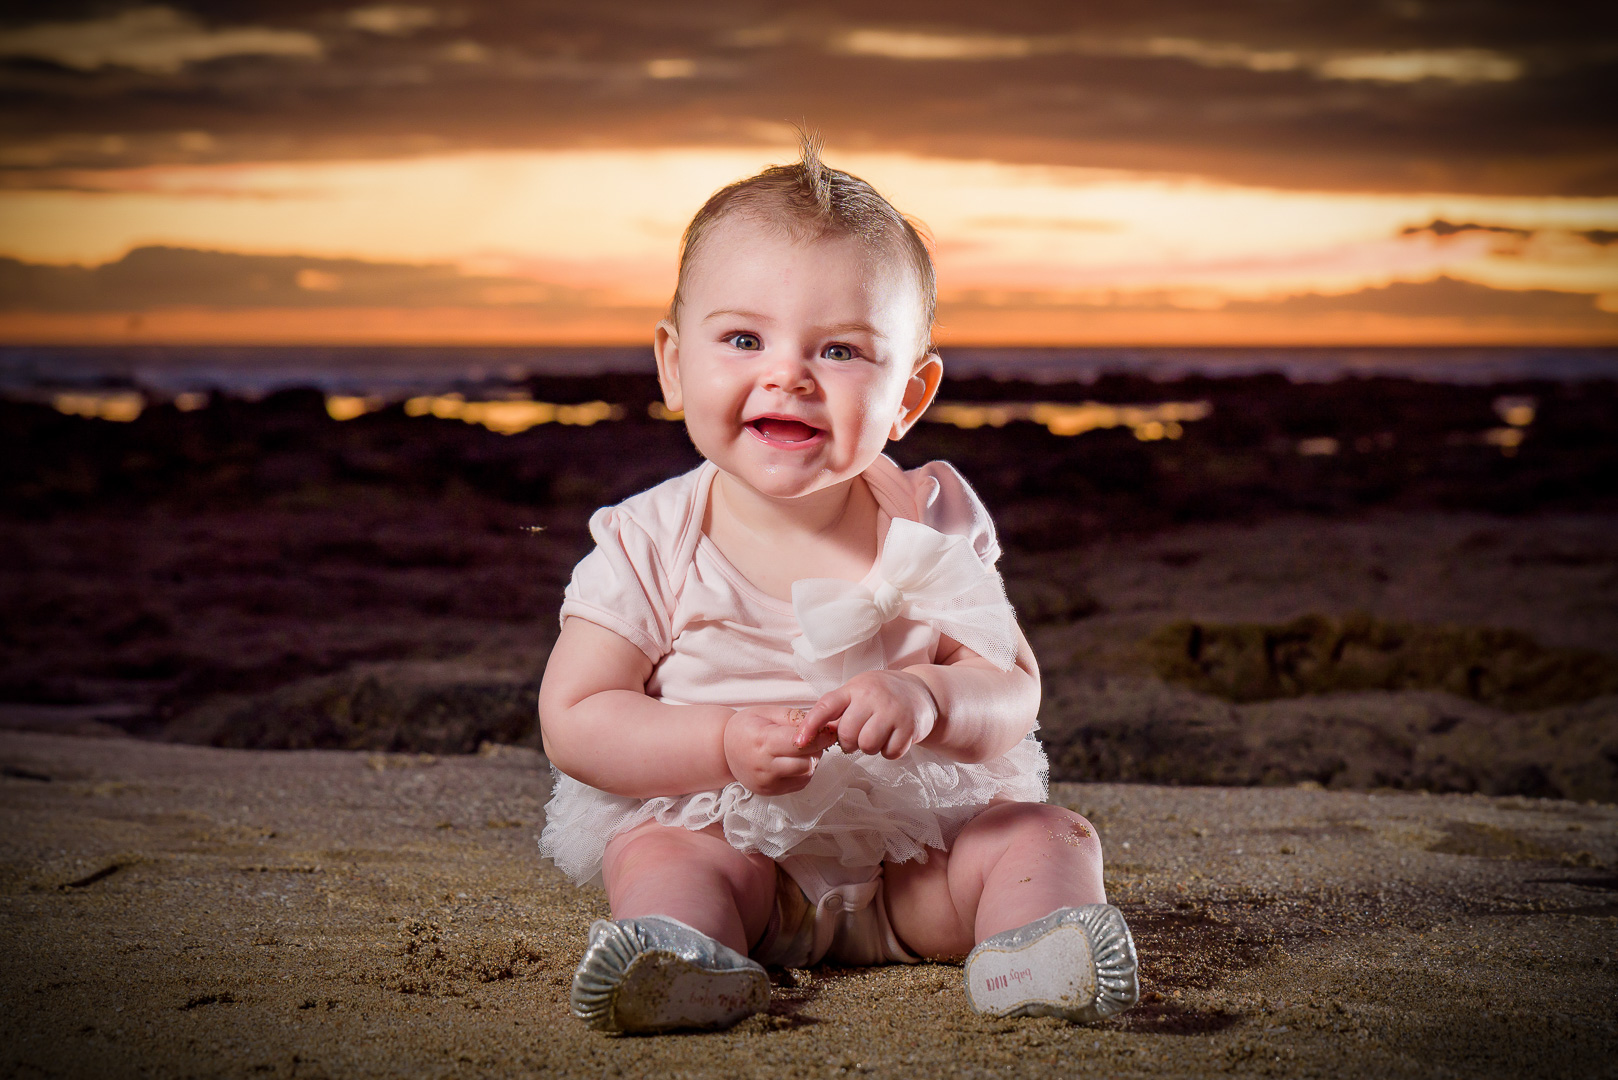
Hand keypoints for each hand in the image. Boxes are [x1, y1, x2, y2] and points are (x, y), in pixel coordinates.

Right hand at [724, 706, 837, 795]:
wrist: (723, 749)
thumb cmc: (745, 726)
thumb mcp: (767, 712)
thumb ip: (793, 717)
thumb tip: (819, 723)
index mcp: (762, 741)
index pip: (801, 742)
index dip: (820, 736)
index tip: (829, 731)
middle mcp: (764, 765)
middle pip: (807, 760)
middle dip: (817, 748)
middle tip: (817, 738)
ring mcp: (766, 782)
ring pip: (806, 773)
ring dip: (811, 761)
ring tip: (803, 749)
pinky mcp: (770, 792)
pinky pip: (800, 783)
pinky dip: (803, 772)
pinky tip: (795, 760)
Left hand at [795, 670, 938, 759]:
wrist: (921, 693)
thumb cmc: (881, 695)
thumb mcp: (858, 693)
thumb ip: (838, 710)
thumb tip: (812, 734)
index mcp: (854, 688)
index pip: (826, 706)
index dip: (810, 725)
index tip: (799, 741)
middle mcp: (873, 697)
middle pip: (847, 733)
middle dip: (849, 742)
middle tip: (860, 734)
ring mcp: (893, 711)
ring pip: (867, 745)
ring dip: (869, 748)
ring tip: (877, 735)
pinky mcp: (910, 727)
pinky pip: (890, 753)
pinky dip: (889, 751)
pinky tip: (893, 738)